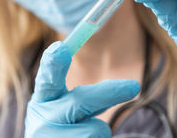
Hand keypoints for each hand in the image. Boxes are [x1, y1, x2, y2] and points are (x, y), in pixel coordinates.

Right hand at [24, 41, 139, 137]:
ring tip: (83, 135)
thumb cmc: (59, 127)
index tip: (60, 48)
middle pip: (81, 102)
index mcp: (42, 100)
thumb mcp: (64, 108)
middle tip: (134, 85)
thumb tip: (126, 86)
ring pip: (95, 129)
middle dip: (108, 93)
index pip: (46, 80)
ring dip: (98, 129)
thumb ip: (83, 97)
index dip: (52, 65)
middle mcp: (42, 120)